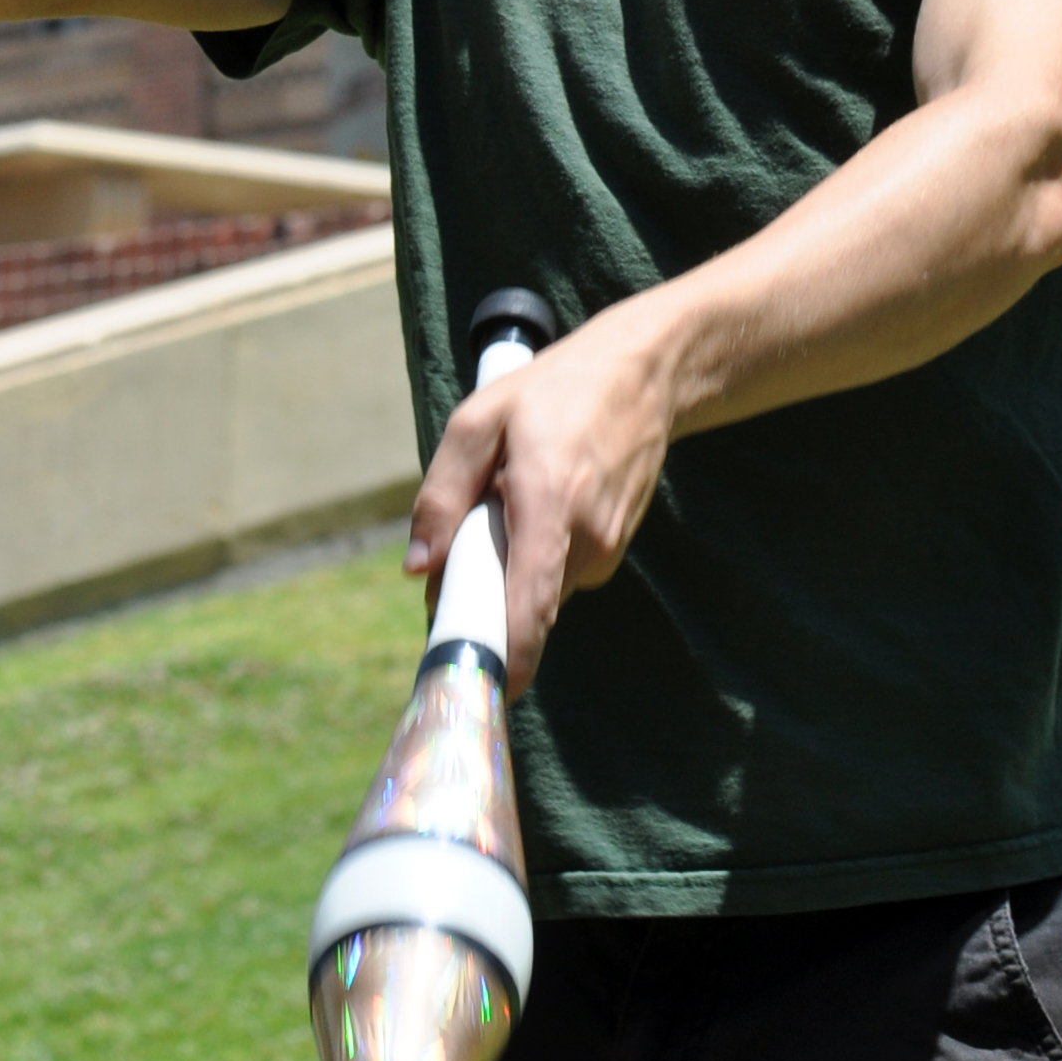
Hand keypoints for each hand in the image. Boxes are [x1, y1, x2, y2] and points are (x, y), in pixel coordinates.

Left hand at [402, 315, 674, 695]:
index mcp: (548, 503)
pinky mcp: (611, 549)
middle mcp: (586, 539)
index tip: (471, 686)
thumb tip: (418, 568)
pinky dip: (531, 556)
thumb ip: (443, 494)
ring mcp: (606, 548)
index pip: (528, 605)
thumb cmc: (553, 391)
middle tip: (453, 550)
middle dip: (478, 594)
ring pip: (535, 588)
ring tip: (502, 501)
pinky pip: (554, 572)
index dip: (502, 656)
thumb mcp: (478, 421)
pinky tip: (531, 504)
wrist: (642, 375)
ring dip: (505, 567)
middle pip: (519, 602)